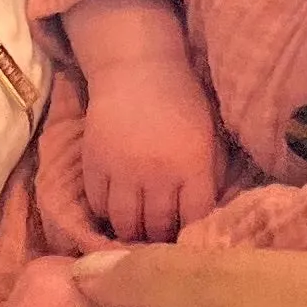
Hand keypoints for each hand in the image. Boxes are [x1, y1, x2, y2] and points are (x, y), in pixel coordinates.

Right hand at [77, 51, 225, 244]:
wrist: (137, 69)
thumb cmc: (181, 101)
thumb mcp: (210, 134)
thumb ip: (212, 174)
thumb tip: (210, 214)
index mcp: (192, 164)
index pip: (195, 218)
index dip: (192, 232)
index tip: (189, 236)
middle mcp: (157, 172)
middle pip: (158, 227)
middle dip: (161, 237)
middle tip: (161, 238)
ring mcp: (122, 170)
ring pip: (125, 223)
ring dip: (133, 231)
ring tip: (138, 228)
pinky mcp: (94, 164)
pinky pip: (98, 205)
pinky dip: (106, 213)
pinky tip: (116, 207)